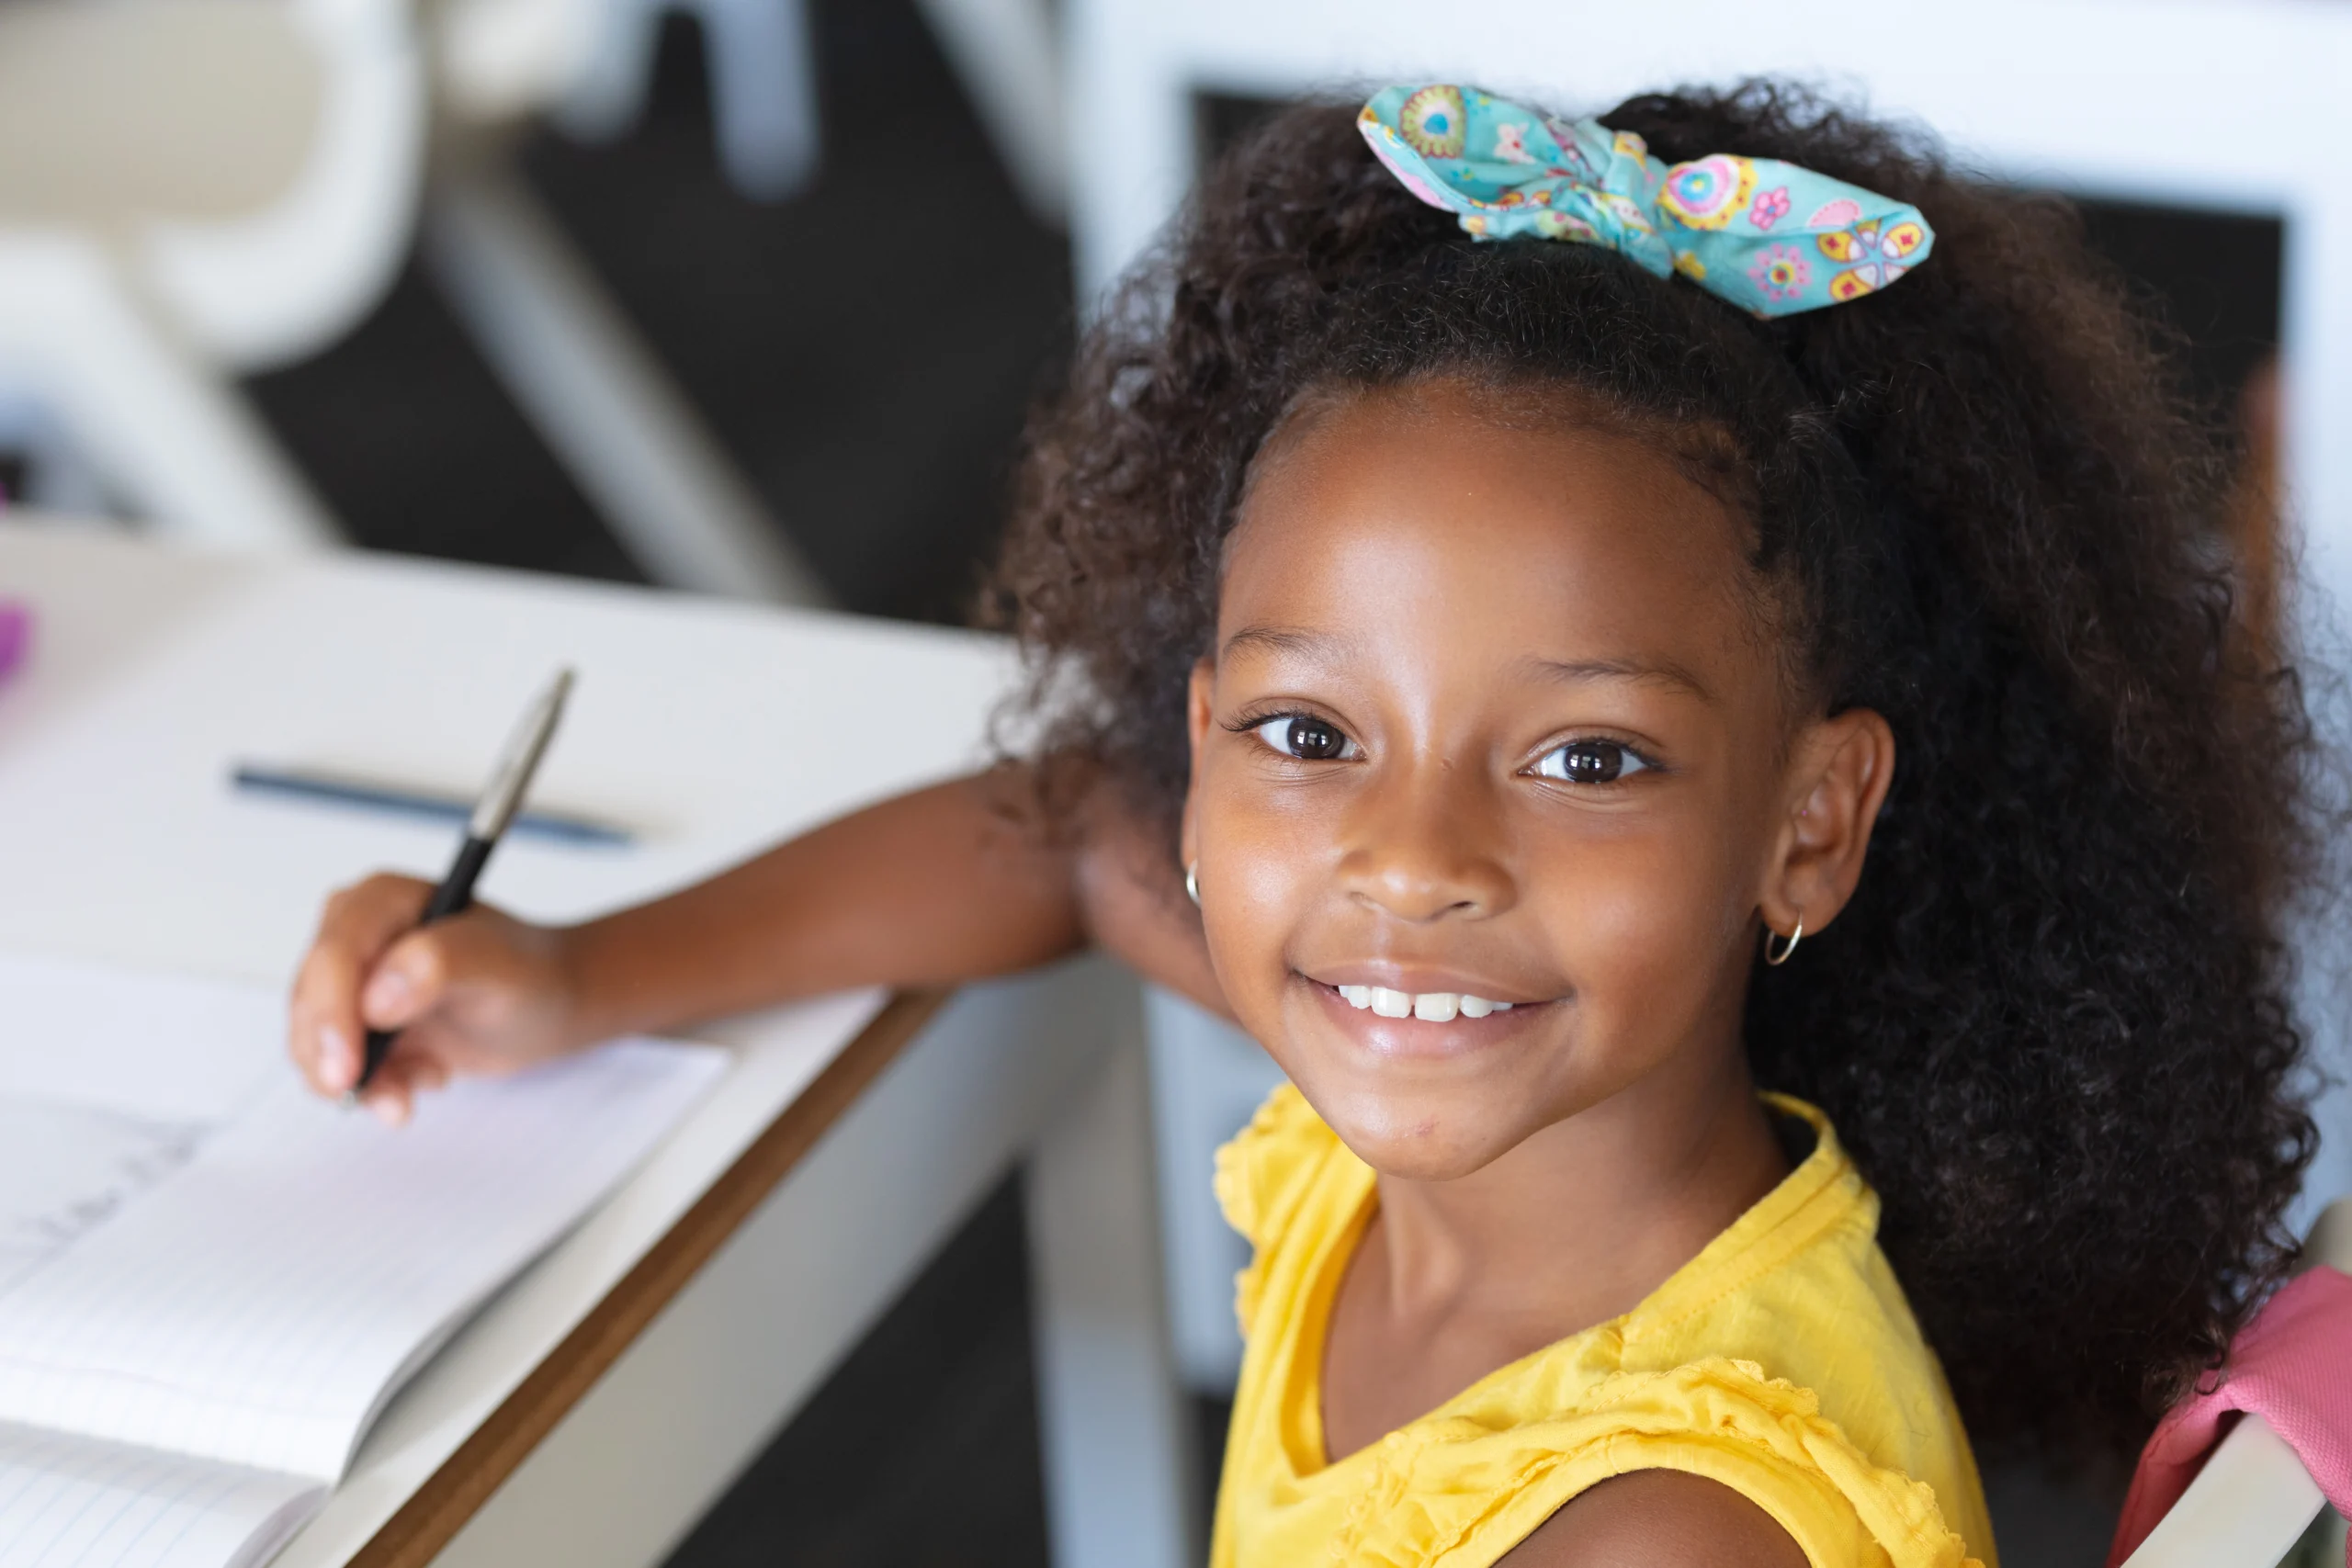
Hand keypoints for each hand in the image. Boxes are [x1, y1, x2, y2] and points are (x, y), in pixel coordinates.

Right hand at [288, 873, 584, 1124]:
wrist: (550, 1005)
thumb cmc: (531, 974)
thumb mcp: (500, 965)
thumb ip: (441, 964)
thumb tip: (377, 997)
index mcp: (384, 900)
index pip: (334, 955)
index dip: (332, 1015)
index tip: (348, 1070)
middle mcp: (356, 935)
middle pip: (311, 1002)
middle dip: (339, 1061)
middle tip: (390, 1100)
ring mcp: (352, 981)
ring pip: (314, 1043)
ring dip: (364, 1080)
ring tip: (430, 1078)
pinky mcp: (357, 1024)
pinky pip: (336, 1067)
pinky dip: (377, 1087)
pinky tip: (428, 1075)